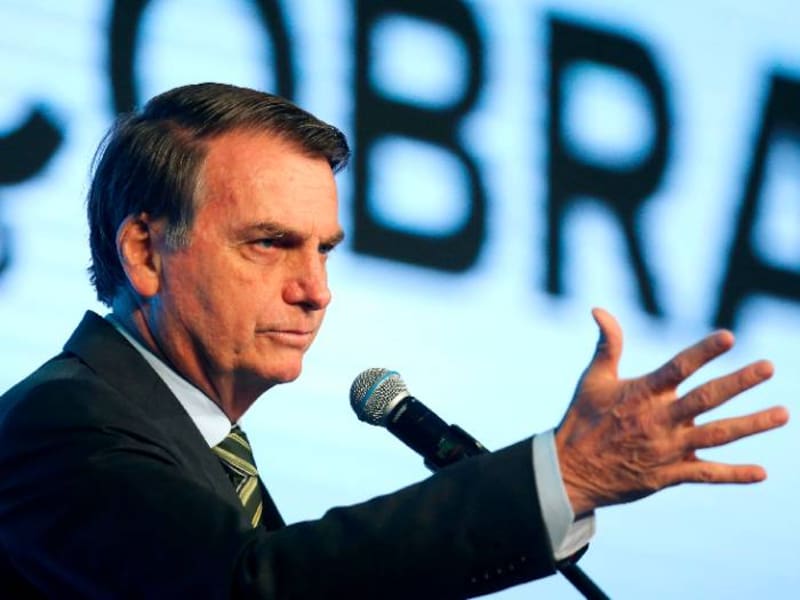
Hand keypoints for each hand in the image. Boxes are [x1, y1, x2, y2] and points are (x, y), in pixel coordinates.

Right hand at [555, 308, 788, 517]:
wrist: (570, 471)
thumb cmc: (582, 419)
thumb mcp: (592, 379)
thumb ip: (607, 344)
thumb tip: (598, 309)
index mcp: (642, 394)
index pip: (678, 367)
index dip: (704, 351)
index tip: (729, 337)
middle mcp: (659, 420)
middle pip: (707, 399)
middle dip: (739, 382)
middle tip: (768, 367)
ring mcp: (667, 449)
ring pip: (717, 435)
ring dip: (751, 424)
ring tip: (782, 414)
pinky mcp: (669, 474)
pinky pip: (707, 474)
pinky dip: (734, 474)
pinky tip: (761, 472)